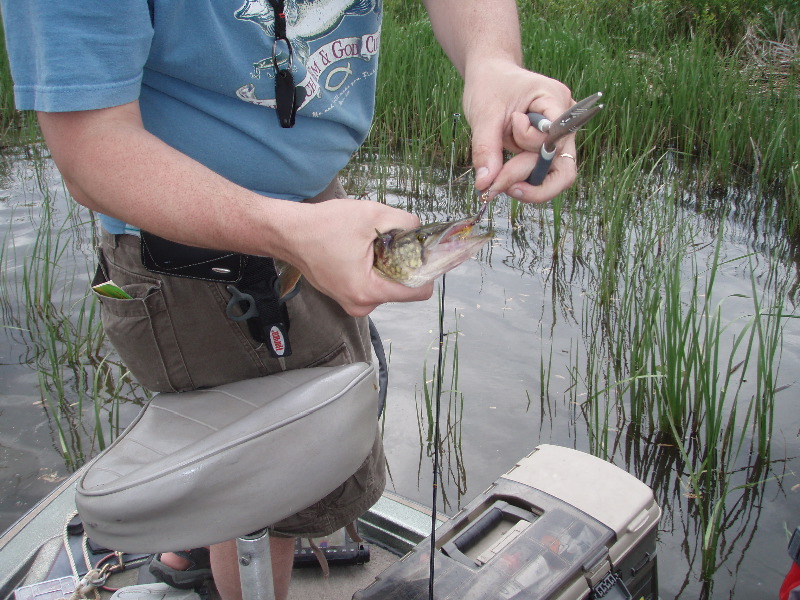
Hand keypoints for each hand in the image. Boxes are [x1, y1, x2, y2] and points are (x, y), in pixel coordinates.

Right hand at [283, 199, 434, 316]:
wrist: (287, 233)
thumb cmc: (323, 226)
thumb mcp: (372, 215)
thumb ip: (405, 222)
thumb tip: (420, 228)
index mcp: (369, 291)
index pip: (418, 292)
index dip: (426, 269)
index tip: (423, 250)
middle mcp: (360, 304)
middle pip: (403, 288)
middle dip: (403, 264)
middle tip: (391, 240)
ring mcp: (350, 302)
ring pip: (387, 285)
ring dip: (387, 265)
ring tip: (370, 243)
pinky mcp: (344, 295)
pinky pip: (371, 284)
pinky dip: (373, 268)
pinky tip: (361, 250)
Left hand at [463, 58, 576, 202]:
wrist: (491, 74)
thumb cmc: (490, 85)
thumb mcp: (483, 115)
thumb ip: (486, 150)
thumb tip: (485, 184)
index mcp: (555, 101)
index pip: (553, 141)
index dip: (529, 148)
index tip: (505, 136)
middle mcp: (565, 121)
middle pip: (563, 168)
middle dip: (532, 183)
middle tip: (499, 186)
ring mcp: (559, 137)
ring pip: (554, 175)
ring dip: (526, 182)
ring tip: (497, 178)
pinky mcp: (548, 147)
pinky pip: (543, 172)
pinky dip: (524, 178)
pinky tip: (503, 174)